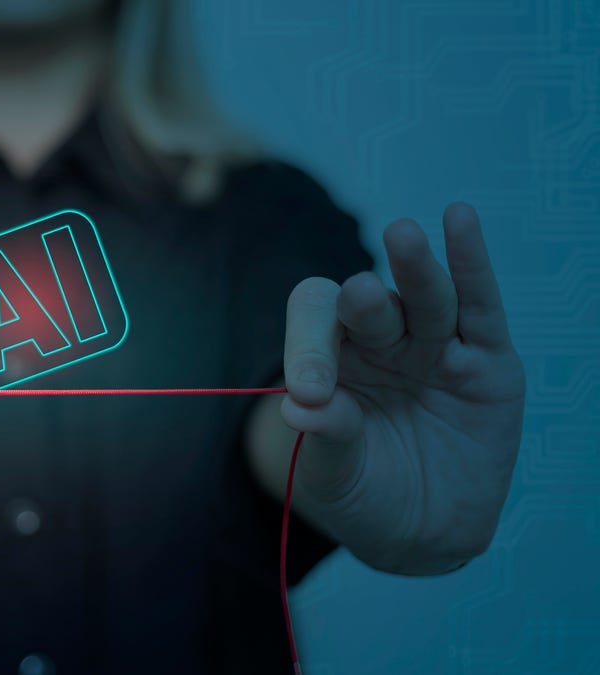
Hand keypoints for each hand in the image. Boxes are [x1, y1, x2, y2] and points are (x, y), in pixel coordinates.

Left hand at [282, 202, 523, 574]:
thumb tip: (302, 407)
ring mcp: (434, 347)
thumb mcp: (334, 476)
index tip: (310, 393)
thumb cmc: (363, 495)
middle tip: (361, 299)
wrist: (421, 537)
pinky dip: (472, 263)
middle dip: (364, 300)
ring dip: (416, 268)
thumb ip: (327, 439)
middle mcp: (380, 342)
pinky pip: (481, 307)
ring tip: (403, 236)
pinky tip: (460, 220)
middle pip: (368, 302)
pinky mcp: (487, 361)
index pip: (315, 322)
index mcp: (331, 358)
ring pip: (426, 299)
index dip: (309, 345)